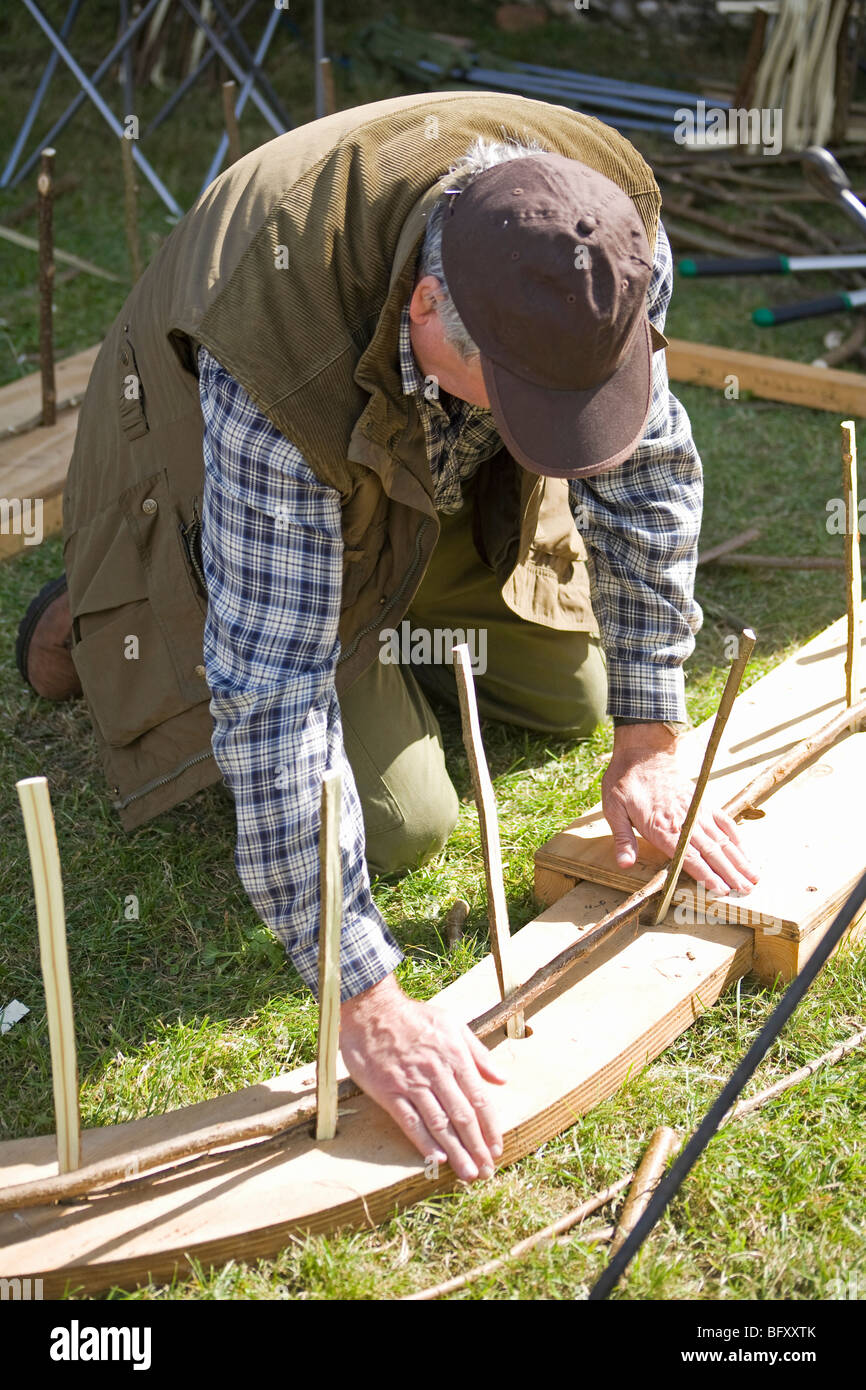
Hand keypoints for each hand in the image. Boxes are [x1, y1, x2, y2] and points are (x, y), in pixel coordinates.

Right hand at [340, 973, 506, 1181]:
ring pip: (439, 1123)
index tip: (496, 1147)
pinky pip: (409, 1121)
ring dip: (456, 1151)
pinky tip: (436, 1159)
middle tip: (486, 1171)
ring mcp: (412, 1083)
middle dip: (477, 1146)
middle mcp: (436, 1072)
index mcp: (454, 1056)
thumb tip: (501, 1078)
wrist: (372, 1008)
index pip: (479, 1098)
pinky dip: (423, 1142)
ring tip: (468, 1173)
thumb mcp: (452, 1023)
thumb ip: (478, 1053)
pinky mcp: (388, 1091)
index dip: (490, 1126)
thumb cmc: (413, 1016)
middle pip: (462, 1116)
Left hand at [602, 723, 758, 896]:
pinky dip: (736, 837)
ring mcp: (697, 810)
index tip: (721, 890)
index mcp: (662, 827)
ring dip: (739, 859)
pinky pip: (724, 821)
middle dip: (730, 873)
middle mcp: (684, 821)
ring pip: (723, 839)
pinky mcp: (703, 802)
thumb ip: (623, 839)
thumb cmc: (626, 782)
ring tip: (753, 877)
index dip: (706, 875)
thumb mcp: (614, 809)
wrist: (643, 753)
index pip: (689, 857)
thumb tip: (624, 864)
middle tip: (746, 891)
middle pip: (712, 852)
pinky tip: (745, 851)